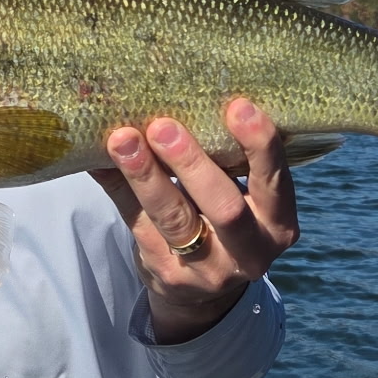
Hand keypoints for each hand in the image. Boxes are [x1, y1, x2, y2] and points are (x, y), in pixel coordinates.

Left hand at [91, 99, 298, 340]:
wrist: (202, 290)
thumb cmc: (222, 217)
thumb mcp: (240, 193)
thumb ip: (226, 156)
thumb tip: (186, 87)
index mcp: (278, 223)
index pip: (275, 183)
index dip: (259, 146)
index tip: (237, 106)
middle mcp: (251, 252)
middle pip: (224, 208)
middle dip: (193, 164)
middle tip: (163, 126)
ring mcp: (207, 269)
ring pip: (174, 218)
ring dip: (146, 175)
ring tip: (123, 139)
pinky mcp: (167, 274)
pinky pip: (137, 224)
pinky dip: (118, 187)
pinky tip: (98, 161)